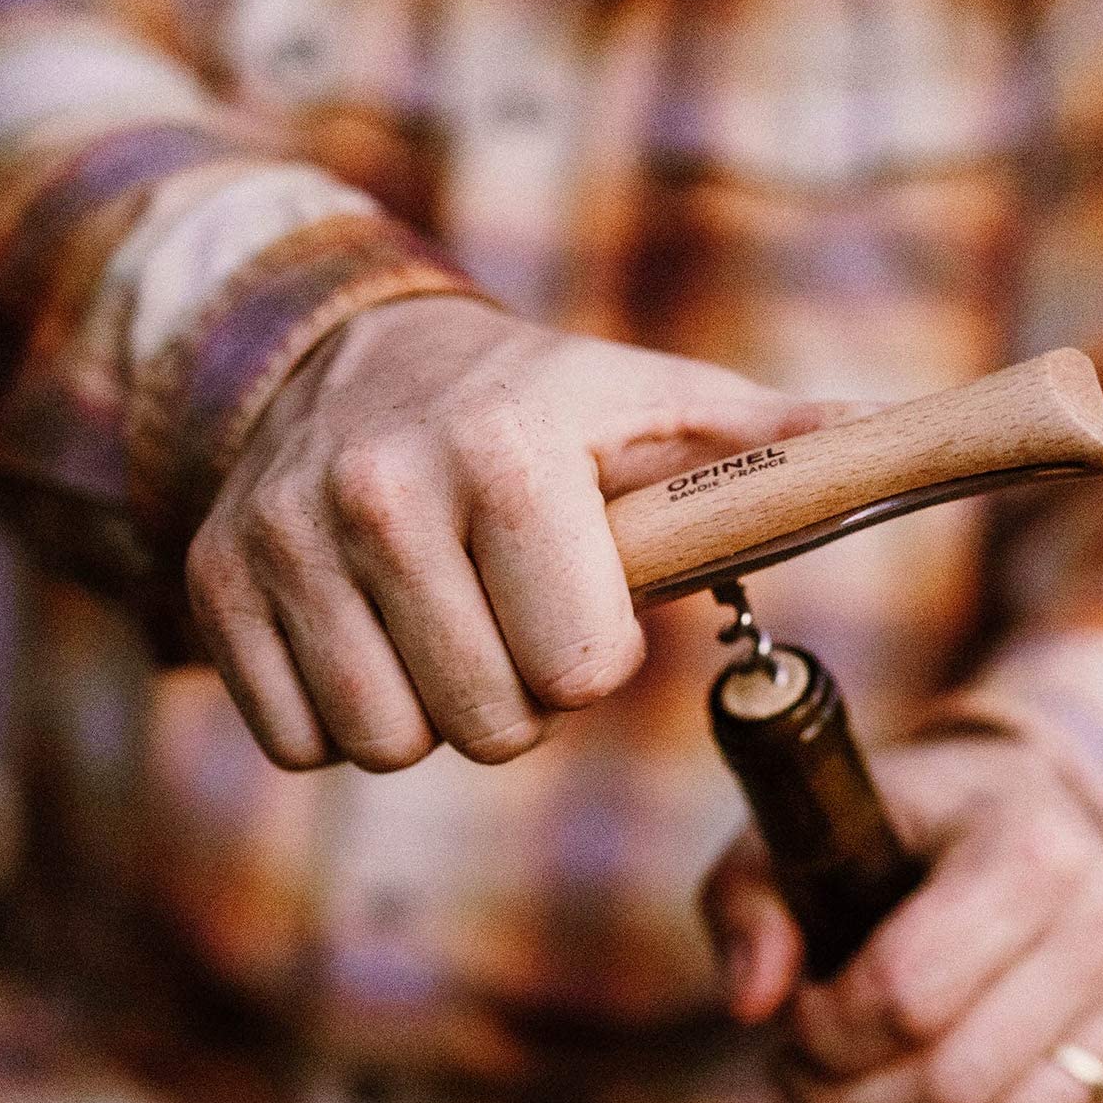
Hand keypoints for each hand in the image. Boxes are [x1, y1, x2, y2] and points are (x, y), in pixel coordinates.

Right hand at [185, 296, 823, 770]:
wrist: (353, 359)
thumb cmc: (542, 406)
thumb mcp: (659, 406)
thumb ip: (770, 443)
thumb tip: (887, 439)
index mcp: (508, 449)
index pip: (581, 669)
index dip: (597, 658)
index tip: (583, 604)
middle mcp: (377, 489)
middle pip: (488, 727)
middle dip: (520, 696)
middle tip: (511, 620)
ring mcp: (282, 541)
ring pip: (388, 743)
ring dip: (435, 709)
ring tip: (445, 624)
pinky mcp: (216, 586)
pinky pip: (301, 741)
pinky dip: (347, 714)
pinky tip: (371, 636)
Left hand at [701, 736, 1102, 1102]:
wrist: (1028, 804)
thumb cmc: (904, 825)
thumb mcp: (809, 830)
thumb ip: (753, 901)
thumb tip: (750, 1004)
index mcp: (1020, 843)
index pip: (906, 991)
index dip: (824, 1037)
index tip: (789, 1024)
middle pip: (957, 1080)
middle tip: (804, 1088)